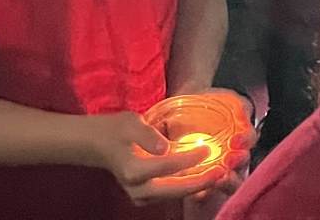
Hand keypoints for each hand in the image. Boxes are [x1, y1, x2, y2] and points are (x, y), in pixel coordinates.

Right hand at [87, 112, 209, 203]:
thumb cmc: (116, 129)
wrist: (97, 145)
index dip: (190, 158)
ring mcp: (141, 197)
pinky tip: (203, 176)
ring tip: (218, 174)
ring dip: (198, 186)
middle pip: (176, 189)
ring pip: (176, 194)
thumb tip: (166, 148)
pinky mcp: (146, 197)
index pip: (168, 166)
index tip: (208, 149)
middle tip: (222, 171)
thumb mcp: (131, 122)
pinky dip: (188, 186)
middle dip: (201, 181)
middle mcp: (138, 189)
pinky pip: (171, 193)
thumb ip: (148, 135)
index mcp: (133, 171)